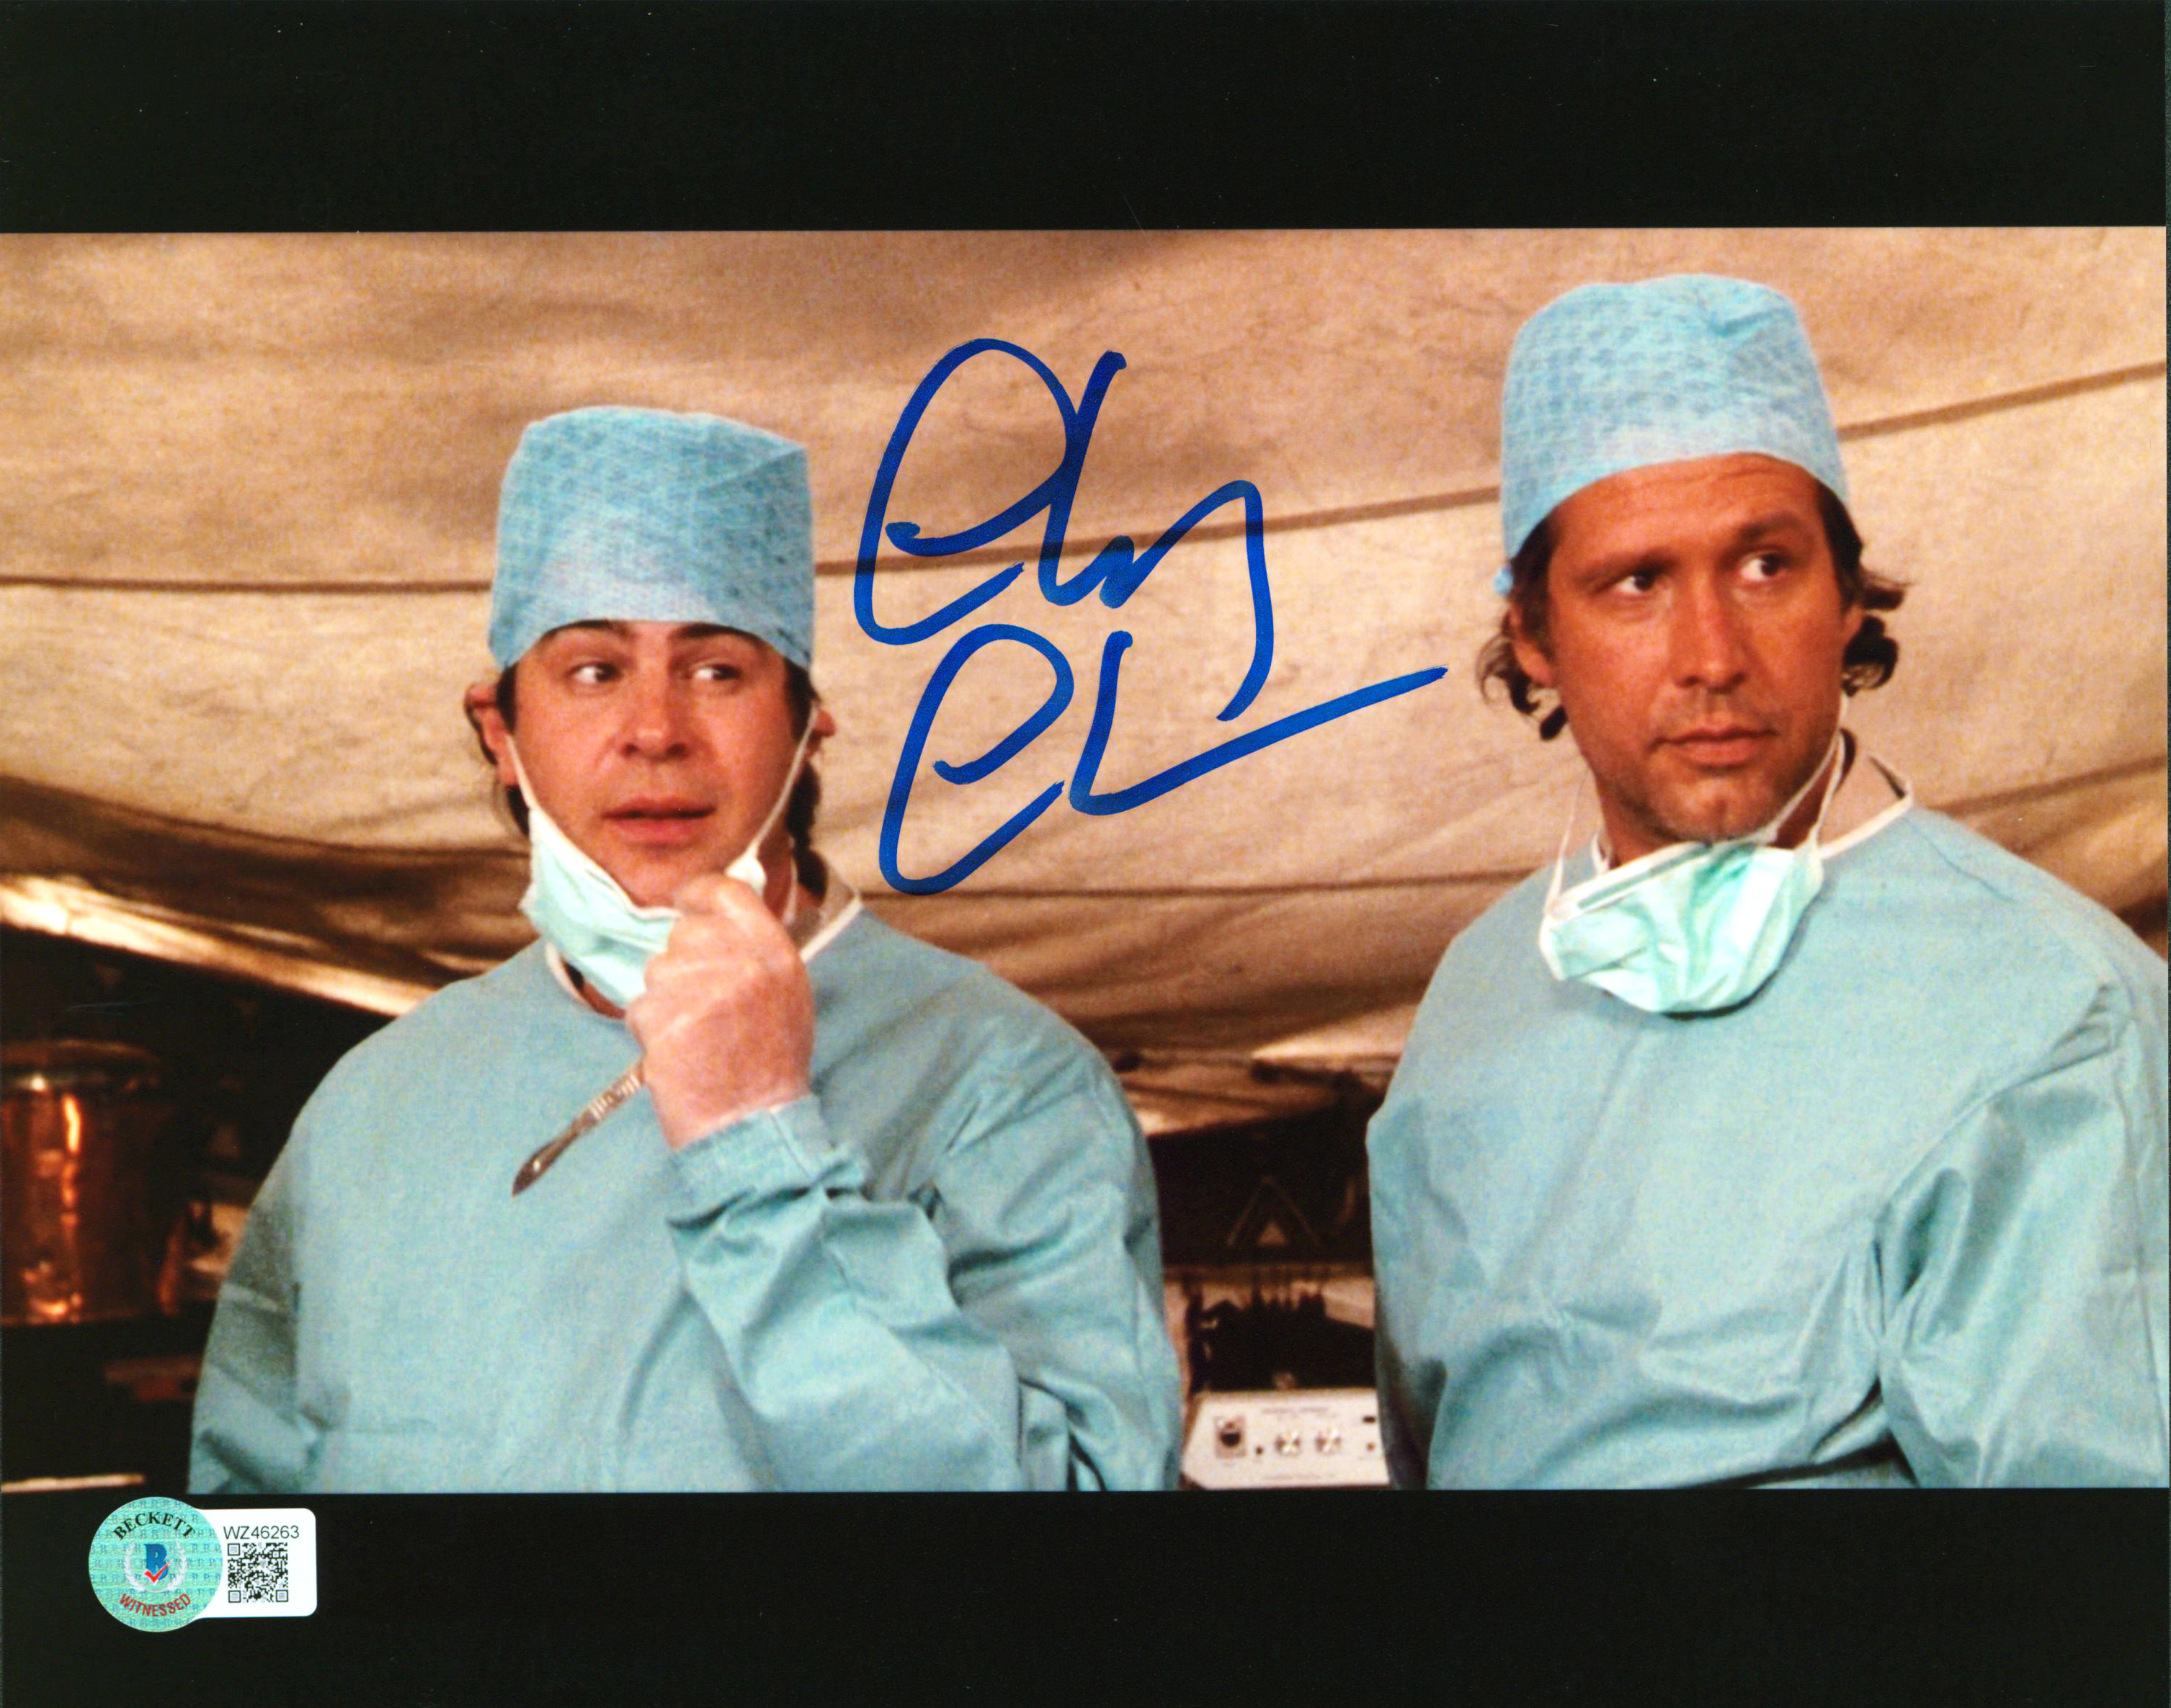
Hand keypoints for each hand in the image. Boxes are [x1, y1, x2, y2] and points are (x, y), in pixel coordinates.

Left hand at [624, 872, 814, 1147]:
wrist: (751, 1122)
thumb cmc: (770, 1062)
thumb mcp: (787, 993)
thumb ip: (755, 950)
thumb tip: (717, 917)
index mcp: (773, 951)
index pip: (724, 891)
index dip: (698, 896)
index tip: (687, 906)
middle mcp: (738, 960)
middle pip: (683, 932)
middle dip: (683, 963)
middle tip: (703, 1003)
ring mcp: (697, 988)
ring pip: (657, 971)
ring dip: (666, 1000)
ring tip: (696, 1035)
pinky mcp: (663, 1018)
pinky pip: (640, 1007)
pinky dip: (651, 1030)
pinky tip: (679, 1052)